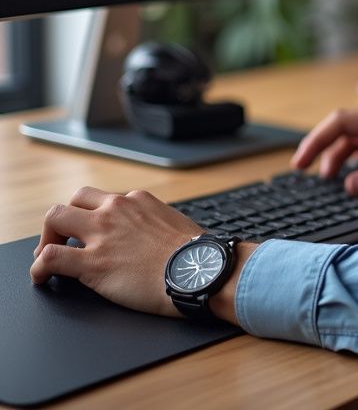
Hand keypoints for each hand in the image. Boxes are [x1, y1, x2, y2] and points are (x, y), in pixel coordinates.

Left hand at [30, 187, 199, 315]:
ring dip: (47, 238)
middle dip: (63, 221)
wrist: (199, 271)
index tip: (90, 232)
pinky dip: (39, 267)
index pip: (102, 198)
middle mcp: (117, 209)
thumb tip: (150, 234)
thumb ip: (154, 221)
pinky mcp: (92, 263)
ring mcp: (102, 234)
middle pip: (73, 200)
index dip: (91, 216)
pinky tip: (42, 278)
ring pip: (55, 218)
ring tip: (46, 257)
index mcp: (137, 200)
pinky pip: (50, 257)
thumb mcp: (173, 223)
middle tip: (63, 240)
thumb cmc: (193, 253)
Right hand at [292, 103, 357, 198]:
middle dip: (323, 149)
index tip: (302, 160)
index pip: (344, 121)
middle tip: (303, 172)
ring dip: (338, 159)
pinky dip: (355, 164)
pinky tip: (349, 179)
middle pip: (345, 130)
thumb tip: (349, 184)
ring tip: (327, 181)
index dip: (318, 139)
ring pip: (355, 142)